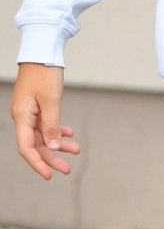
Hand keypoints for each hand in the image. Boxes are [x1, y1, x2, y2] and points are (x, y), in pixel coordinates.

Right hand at [11, 63, 79, 179]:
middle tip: (67, 170)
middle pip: (36, 145)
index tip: (49, 175)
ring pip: (43, 135)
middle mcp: (23, 117)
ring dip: (58, 144)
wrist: (42, 53)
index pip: (27, 148)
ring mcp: (30, 112)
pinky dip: (57, 130)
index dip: (37, 163)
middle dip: (51, 158)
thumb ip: (52, 124)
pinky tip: (69, 134)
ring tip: (75, 151)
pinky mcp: (38, 106)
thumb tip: (54, 147)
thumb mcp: (51, 100)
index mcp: (22, 117)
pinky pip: (46, 124)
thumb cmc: (45, 74)